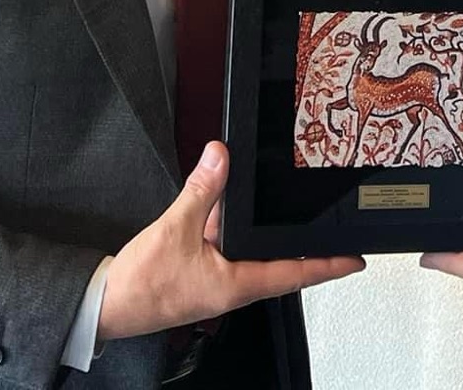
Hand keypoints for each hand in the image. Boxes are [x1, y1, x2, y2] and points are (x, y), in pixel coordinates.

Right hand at [97, 143, 361, 340]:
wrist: (107, 305)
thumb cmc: (141, 285)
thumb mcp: (176, 228)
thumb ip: (202, 190)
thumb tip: (219, 157)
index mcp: (236, 284)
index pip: (295, 274)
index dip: (327, 266)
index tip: (354, 259)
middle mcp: (233, 287)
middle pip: (281, 267)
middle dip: (305, 249)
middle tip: (333, 232)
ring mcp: (218, 282)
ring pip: (253, 255)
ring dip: (267, 237)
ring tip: (286, 212)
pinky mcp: (202, 275)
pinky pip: (229, 250)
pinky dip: (235, 230)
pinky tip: (226, 209)